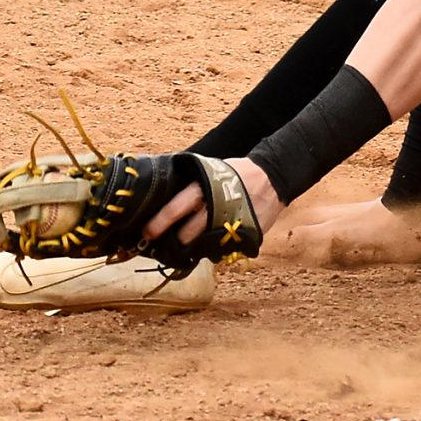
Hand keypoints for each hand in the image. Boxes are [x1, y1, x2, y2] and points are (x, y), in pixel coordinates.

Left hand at [142, 157, 280, 251]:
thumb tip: (167, 199)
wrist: (274, 177)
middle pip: (189, 232)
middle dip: (178, 241)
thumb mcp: (214, 171)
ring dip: (195, 247)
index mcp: (206, 188)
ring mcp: (232, 222)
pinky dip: (216, 249)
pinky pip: (225, 248)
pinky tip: (215, 243)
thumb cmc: (239, 173)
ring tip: (192, 246)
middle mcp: (217, 206)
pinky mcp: (245, 234)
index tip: (147, 233)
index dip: (160, 222)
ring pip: (205, 244)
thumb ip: (194, 187)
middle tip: (172, 243)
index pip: (177, 207)